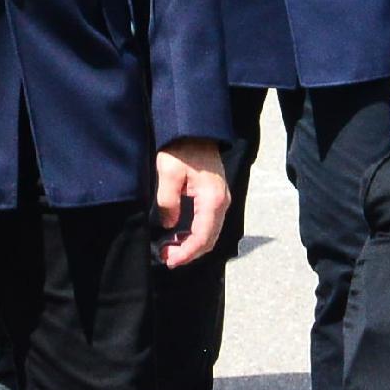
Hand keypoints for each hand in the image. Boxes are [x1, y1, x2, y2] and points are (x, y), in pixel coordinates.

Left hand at [155, 139, 231, 266]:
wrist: (195, 129)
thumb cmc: (181, 148)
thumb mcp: (168, 172)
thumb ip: (168, 201)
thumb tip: (169, 225)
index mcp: (212, 199)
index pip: (202, 237)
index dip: (186, 253)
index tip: (169, 260)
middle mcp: (222, 202)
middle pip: (209, 239)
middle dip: (189, 252)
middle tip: (166, 258)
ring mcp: (221, 199)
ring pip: (210, 233)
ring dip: (192, 245)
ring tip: (170, 249)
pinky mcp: (216, 197)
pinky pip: (209, 223)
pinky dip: (195, 234)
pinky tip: (179, 235)